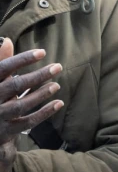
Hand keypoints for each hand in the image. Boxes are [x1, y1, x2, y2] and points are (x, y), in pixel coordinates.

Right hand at [0, 38, 63, 171]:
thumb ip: (0, 61)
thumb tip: (7, 40)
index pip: (3, 68)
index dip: (22, 59)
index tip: (42, 52)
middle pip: (15, 86)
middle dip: (38, 75)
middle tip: (58, 67)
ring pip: (21, 105)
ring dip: (41, 94)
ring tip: (57, 84)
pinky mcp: (6, 131)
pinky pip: (27, 122)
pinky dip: (44, 112)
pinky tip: (58, 103)